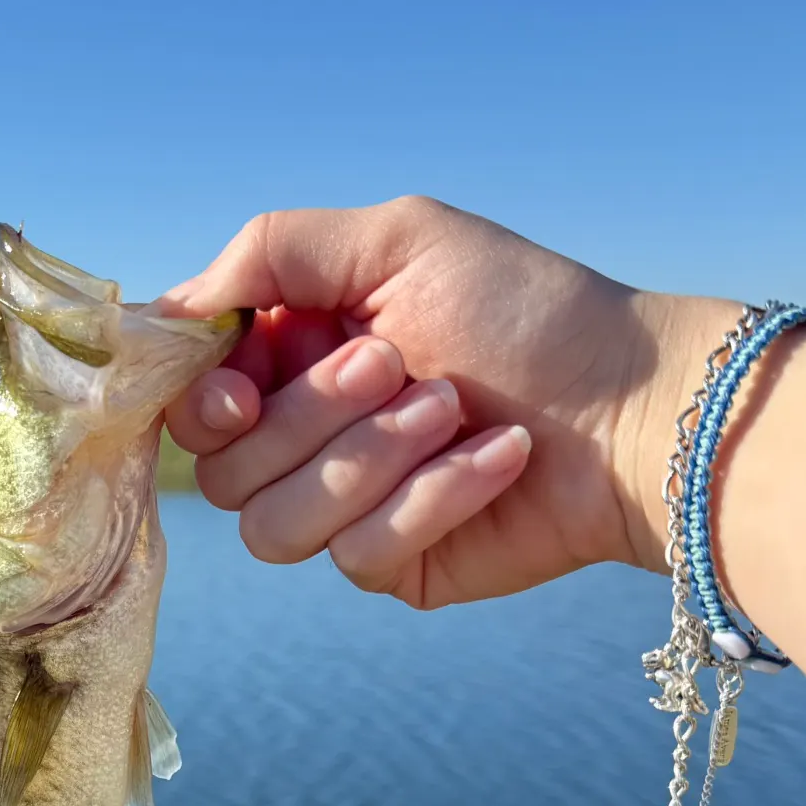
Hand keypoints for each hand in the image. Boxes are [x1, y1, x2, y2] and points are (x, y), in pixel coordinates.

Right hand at [162, 198, 702, 607]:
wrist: (636, 408)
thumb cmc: (525, 311)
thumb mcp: (396, 240)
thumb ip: (272, 252)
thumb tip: (169, 308)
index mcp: (295, 359)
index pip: (191, 403)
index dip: (202, 402)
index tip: (241, 384)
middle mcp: (307, 436)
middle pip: (223, 470)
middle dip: (309, 417)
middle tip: (394, 364)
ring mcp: (345, 507)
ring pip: (274, 527)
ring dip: (367, 459)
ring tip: (452, 408)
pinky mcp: (390, 564)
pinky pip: (357, 556)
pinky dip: (431, 497)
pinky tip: (497, 458)